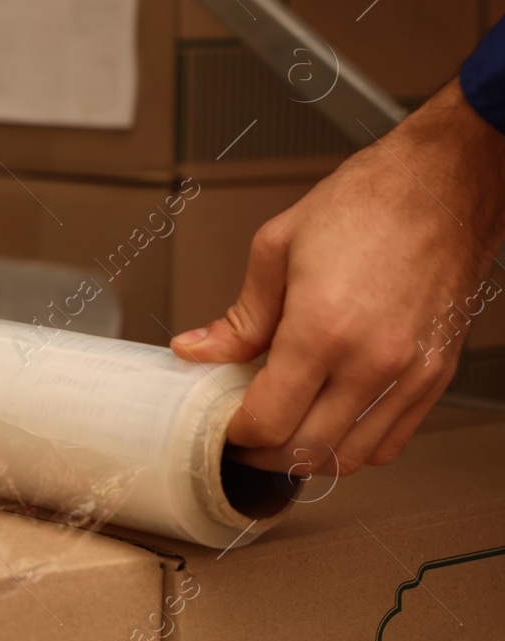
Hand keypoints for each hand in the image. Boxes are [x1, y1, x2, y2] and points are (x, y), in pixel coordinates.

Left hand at [172, 79, 504, 475]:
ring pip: (352, 456)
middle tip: (243, 433)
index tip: (222, 424)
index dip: (236, 432)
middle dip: (264, 452)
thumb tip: (198, 350)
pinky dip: (356, 445)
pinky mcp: (436, 374)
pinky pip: (392, 439)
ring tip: (283, 428)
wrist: (442, 184)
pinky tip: (331, 419)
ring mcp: (410, 372)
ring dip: (309, 455)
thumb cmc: (368, 203)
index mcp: (323, 329)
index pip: (268, 420)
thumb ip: (238, 317)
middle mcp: (372, 360)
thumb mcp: (276, 249)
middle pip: (307, 450)